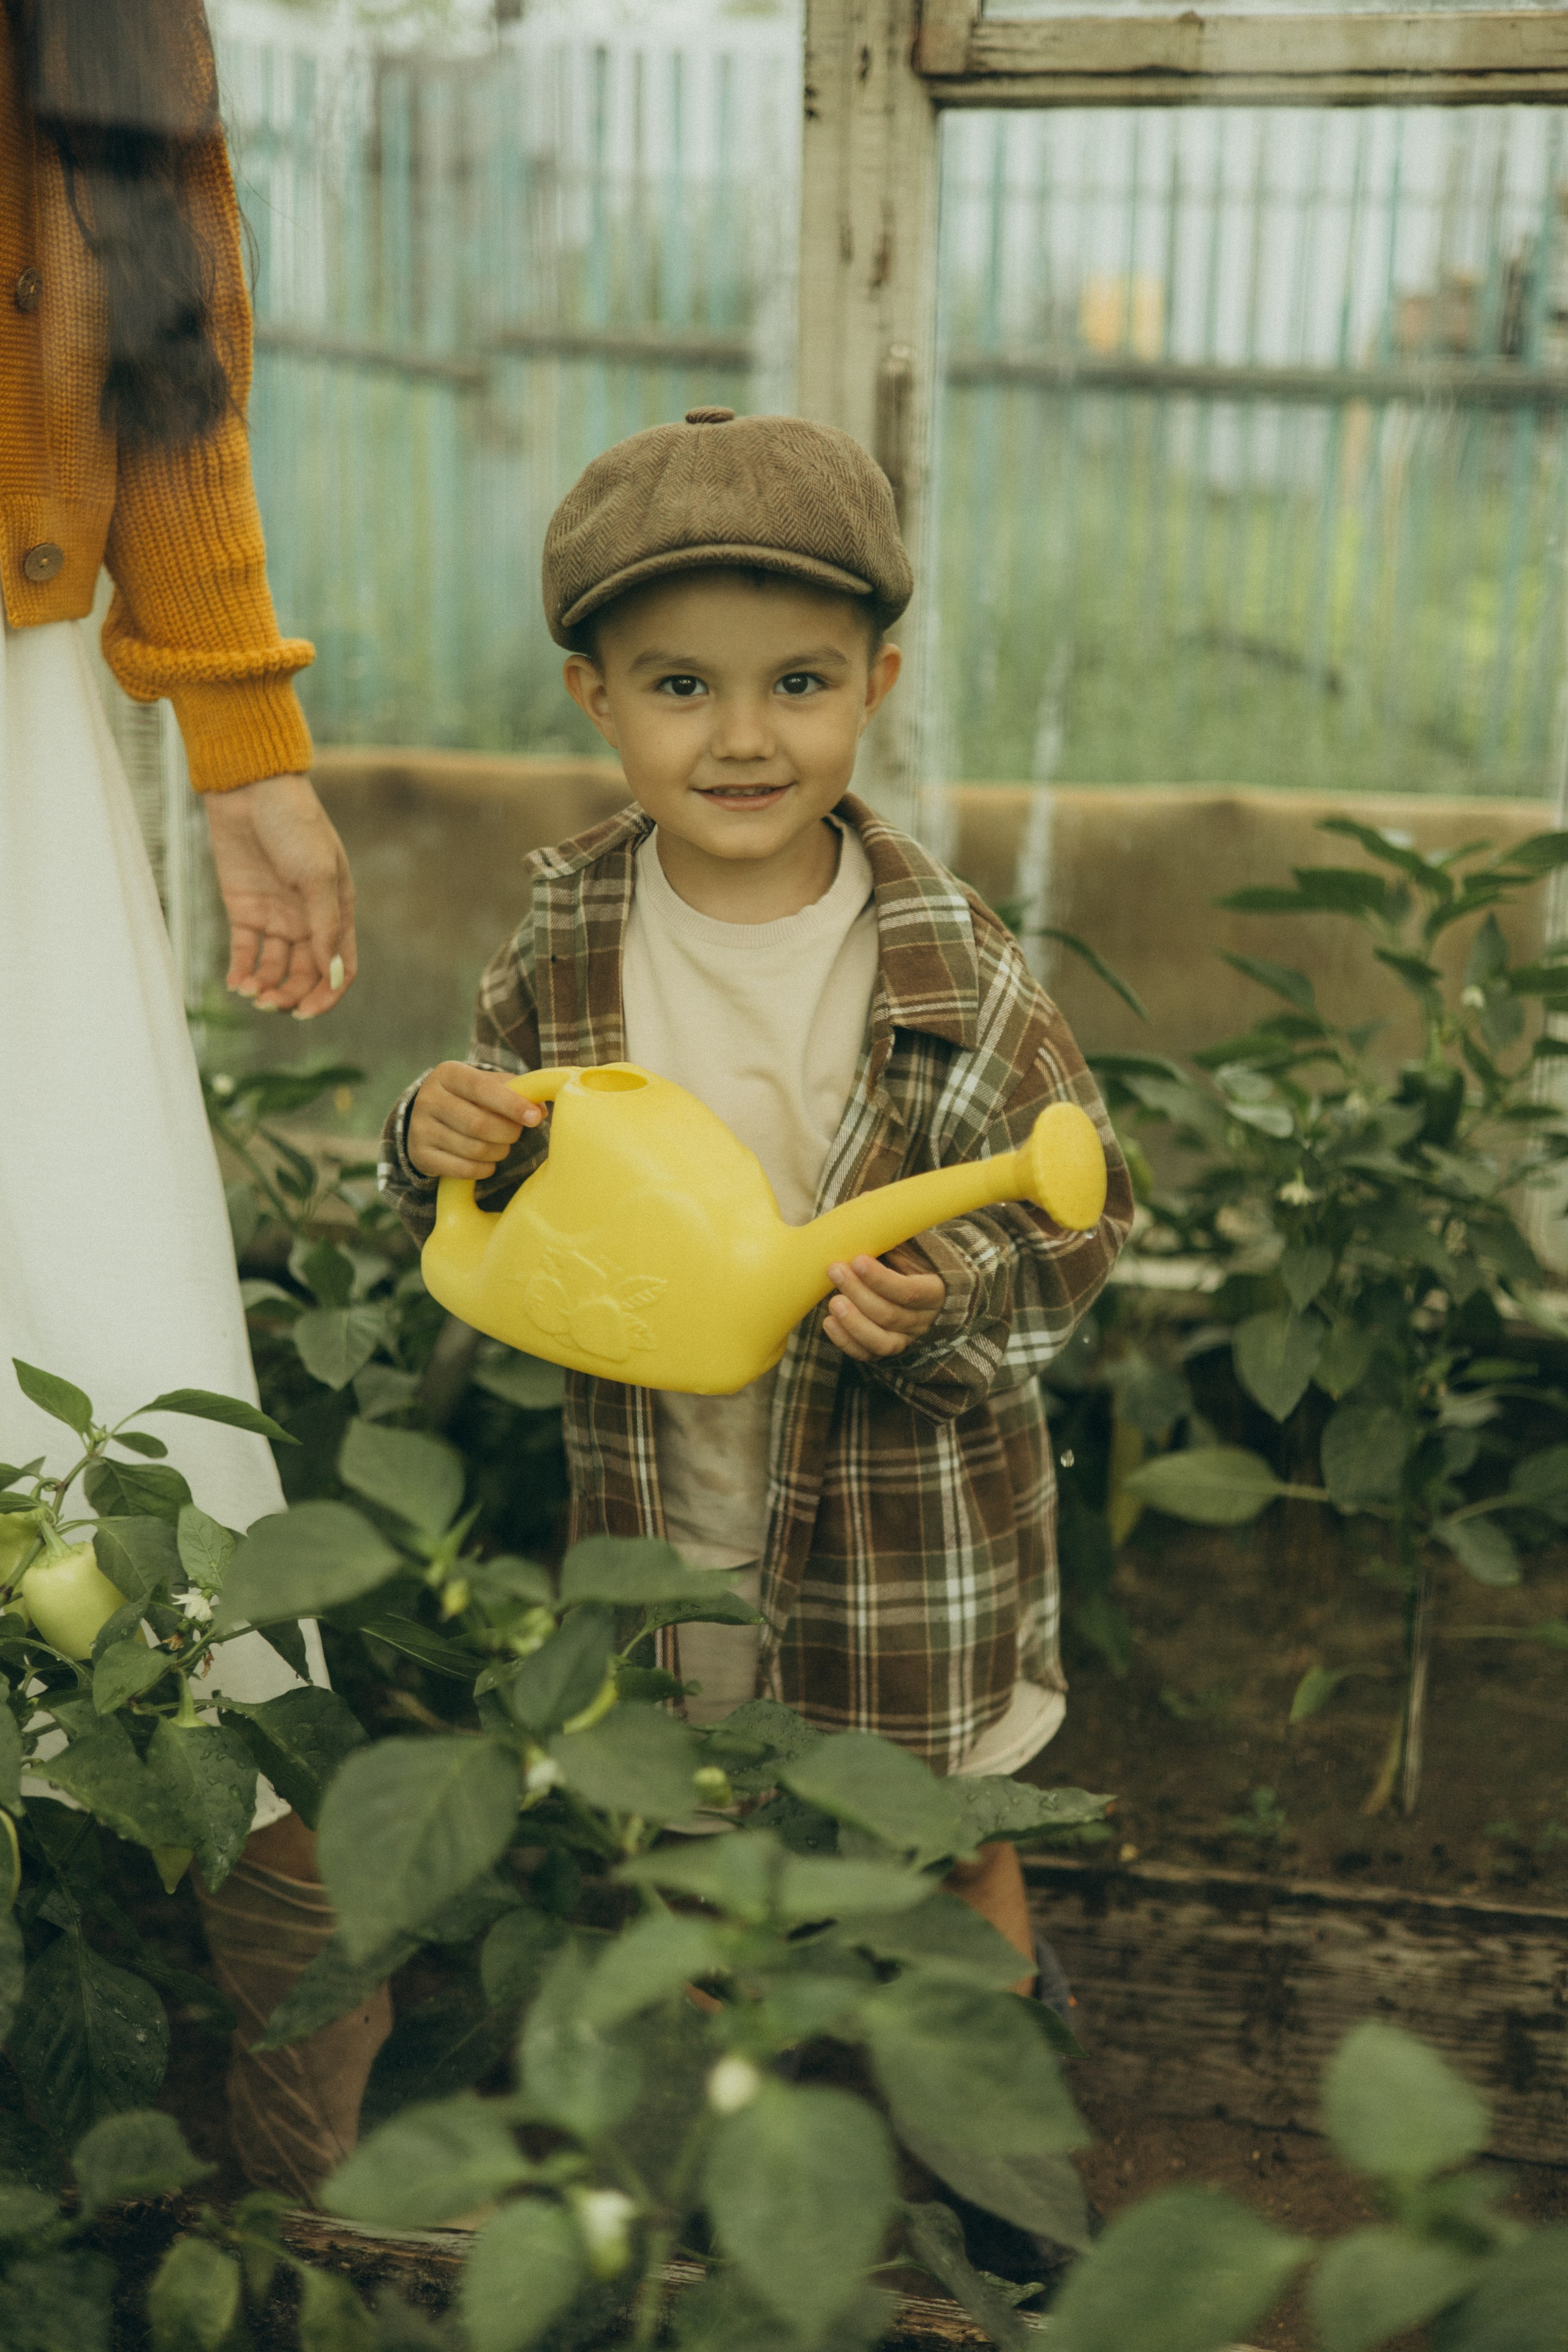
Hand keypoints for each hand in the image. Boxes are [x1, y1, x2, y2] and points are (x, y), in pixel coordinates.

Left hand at [204, 772, 356, 1017]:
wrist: (249, 790)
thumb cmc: (294, 824)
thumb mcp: (317, 874)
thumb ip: (324, 926)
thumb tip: (332, 975)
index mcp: (337, 911)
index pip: (340, 967)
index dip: (328, 994)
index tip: (306, 1012)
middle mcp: (308, 919)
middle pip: (306, 974)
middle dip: (291, 995)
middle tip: (271, 1005)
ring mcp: (275, 916)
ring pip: (275, 968)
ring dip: (266, 987)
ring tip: (251, 993)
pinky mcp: (244, 910)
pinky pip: (245, 951)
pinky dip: (241, 970)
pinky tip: (235, 983)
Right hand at [407, 1062, 546, 1180]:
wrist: (430, 1119)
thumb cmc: (471, 1099)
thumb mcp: (489, 1085)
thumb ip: (517, 1091)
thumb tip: (540, 1110)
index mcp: (448, 1074)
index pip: (483, 1088)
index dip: (512, 1105)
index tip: (535, 1118)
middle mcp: (428, 1098)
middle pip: (479, 1124)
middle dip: (508, 1133)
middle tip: (516, 1134)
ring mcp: (419, 1128)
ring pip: (474, 1149)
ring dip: (499, 1152)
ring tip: (501, 1146)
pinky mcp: (420, 1155)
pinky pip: (463, 1169)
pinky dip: (484, 1169)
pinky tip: (487, 1162)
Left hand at [823, 1243, 944, 1361]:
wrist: (916, 1286)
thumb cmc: (908, 1261)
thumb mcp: (910, 1247)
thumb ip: (894, 1236)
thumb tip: (868, 1212)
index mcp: (934, 1292)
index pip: (909, 1291)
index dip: (881, 1279)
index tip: (857, 1260)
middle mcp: (922, 1320)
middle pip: (890, 1314)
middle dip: (859, 1292)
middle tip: (834, 1270)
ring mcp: (905, 1339)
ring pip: (880, 1340)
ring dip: (853, 1322)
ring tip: (832, 1302)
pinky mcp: (885, 1350)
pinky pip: (866, 1354)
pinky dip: (846, 1341)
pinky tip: (829, 1323)